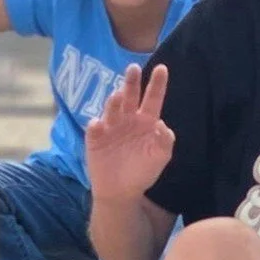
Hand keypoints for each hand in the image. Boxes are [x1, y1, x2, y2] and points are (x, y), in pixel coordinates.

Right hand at [85, 64, 174, 202]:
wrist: (121, 192)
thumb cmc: (142, 172)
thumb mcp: (159, 158)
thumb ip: (165, 141)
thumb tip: (162, 125)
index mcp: (146, 121)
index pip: (153, 99)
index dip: (157, 84)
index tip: (162, 68)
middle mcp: (128, 119)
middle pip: (130, 96)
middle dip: (131, 82)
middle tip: (133, 68)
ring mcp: (110, 127)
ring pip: (112, 109)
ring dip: (113, 101)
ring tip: (116, 96)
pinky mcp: (95, 138)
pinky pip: (94, 128)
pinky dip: (95, 125)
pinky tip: (98, 124)